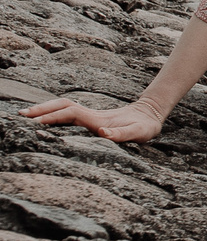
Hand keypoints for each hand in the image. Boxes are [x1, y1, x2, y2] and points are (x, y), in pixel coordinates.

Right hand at [22, 96, 164, 143]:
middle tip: (22, 115)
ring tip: (26, 115)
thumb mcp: (139, 133)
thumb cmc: (145, 127)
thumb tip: (102, 133)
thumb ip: (122, 134)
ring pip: (64, 108)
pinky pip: (68, 113)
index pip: (71, 115)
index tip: (37, 122)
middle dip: (42, 109)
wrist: (151, 115)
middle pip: (63, 107)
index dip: (55, 116)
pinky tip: (43, 118)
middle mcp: (91, 116)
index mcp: (98, 120)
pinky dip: (53, 113)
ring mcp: (90, 116)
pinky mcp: (91, 118)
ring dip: (45, 109)